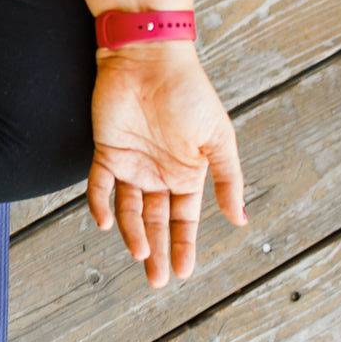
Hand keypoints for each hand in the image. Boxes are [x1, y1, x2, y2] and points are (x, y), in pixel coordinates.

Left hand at [84, 39, 247, 287]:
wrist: (150, 59)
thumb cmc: (190, 94)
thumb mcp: (218, 139)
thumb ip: (228, 179)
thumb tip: (241, 221)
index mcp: (188, 173)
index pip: (185, 219)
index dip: (184, 245)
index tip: (183, 273)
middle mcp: (158, 173)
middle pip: (156, 221)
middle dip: (157, 251)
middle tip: (157, 282)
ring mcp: (131, 163)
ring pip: (129, 209)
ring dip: (133, 234)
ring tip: (140, 257)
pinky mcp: (106, 151)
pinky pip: (99, 185)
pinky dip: (100, 204)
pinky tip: (107, 224)